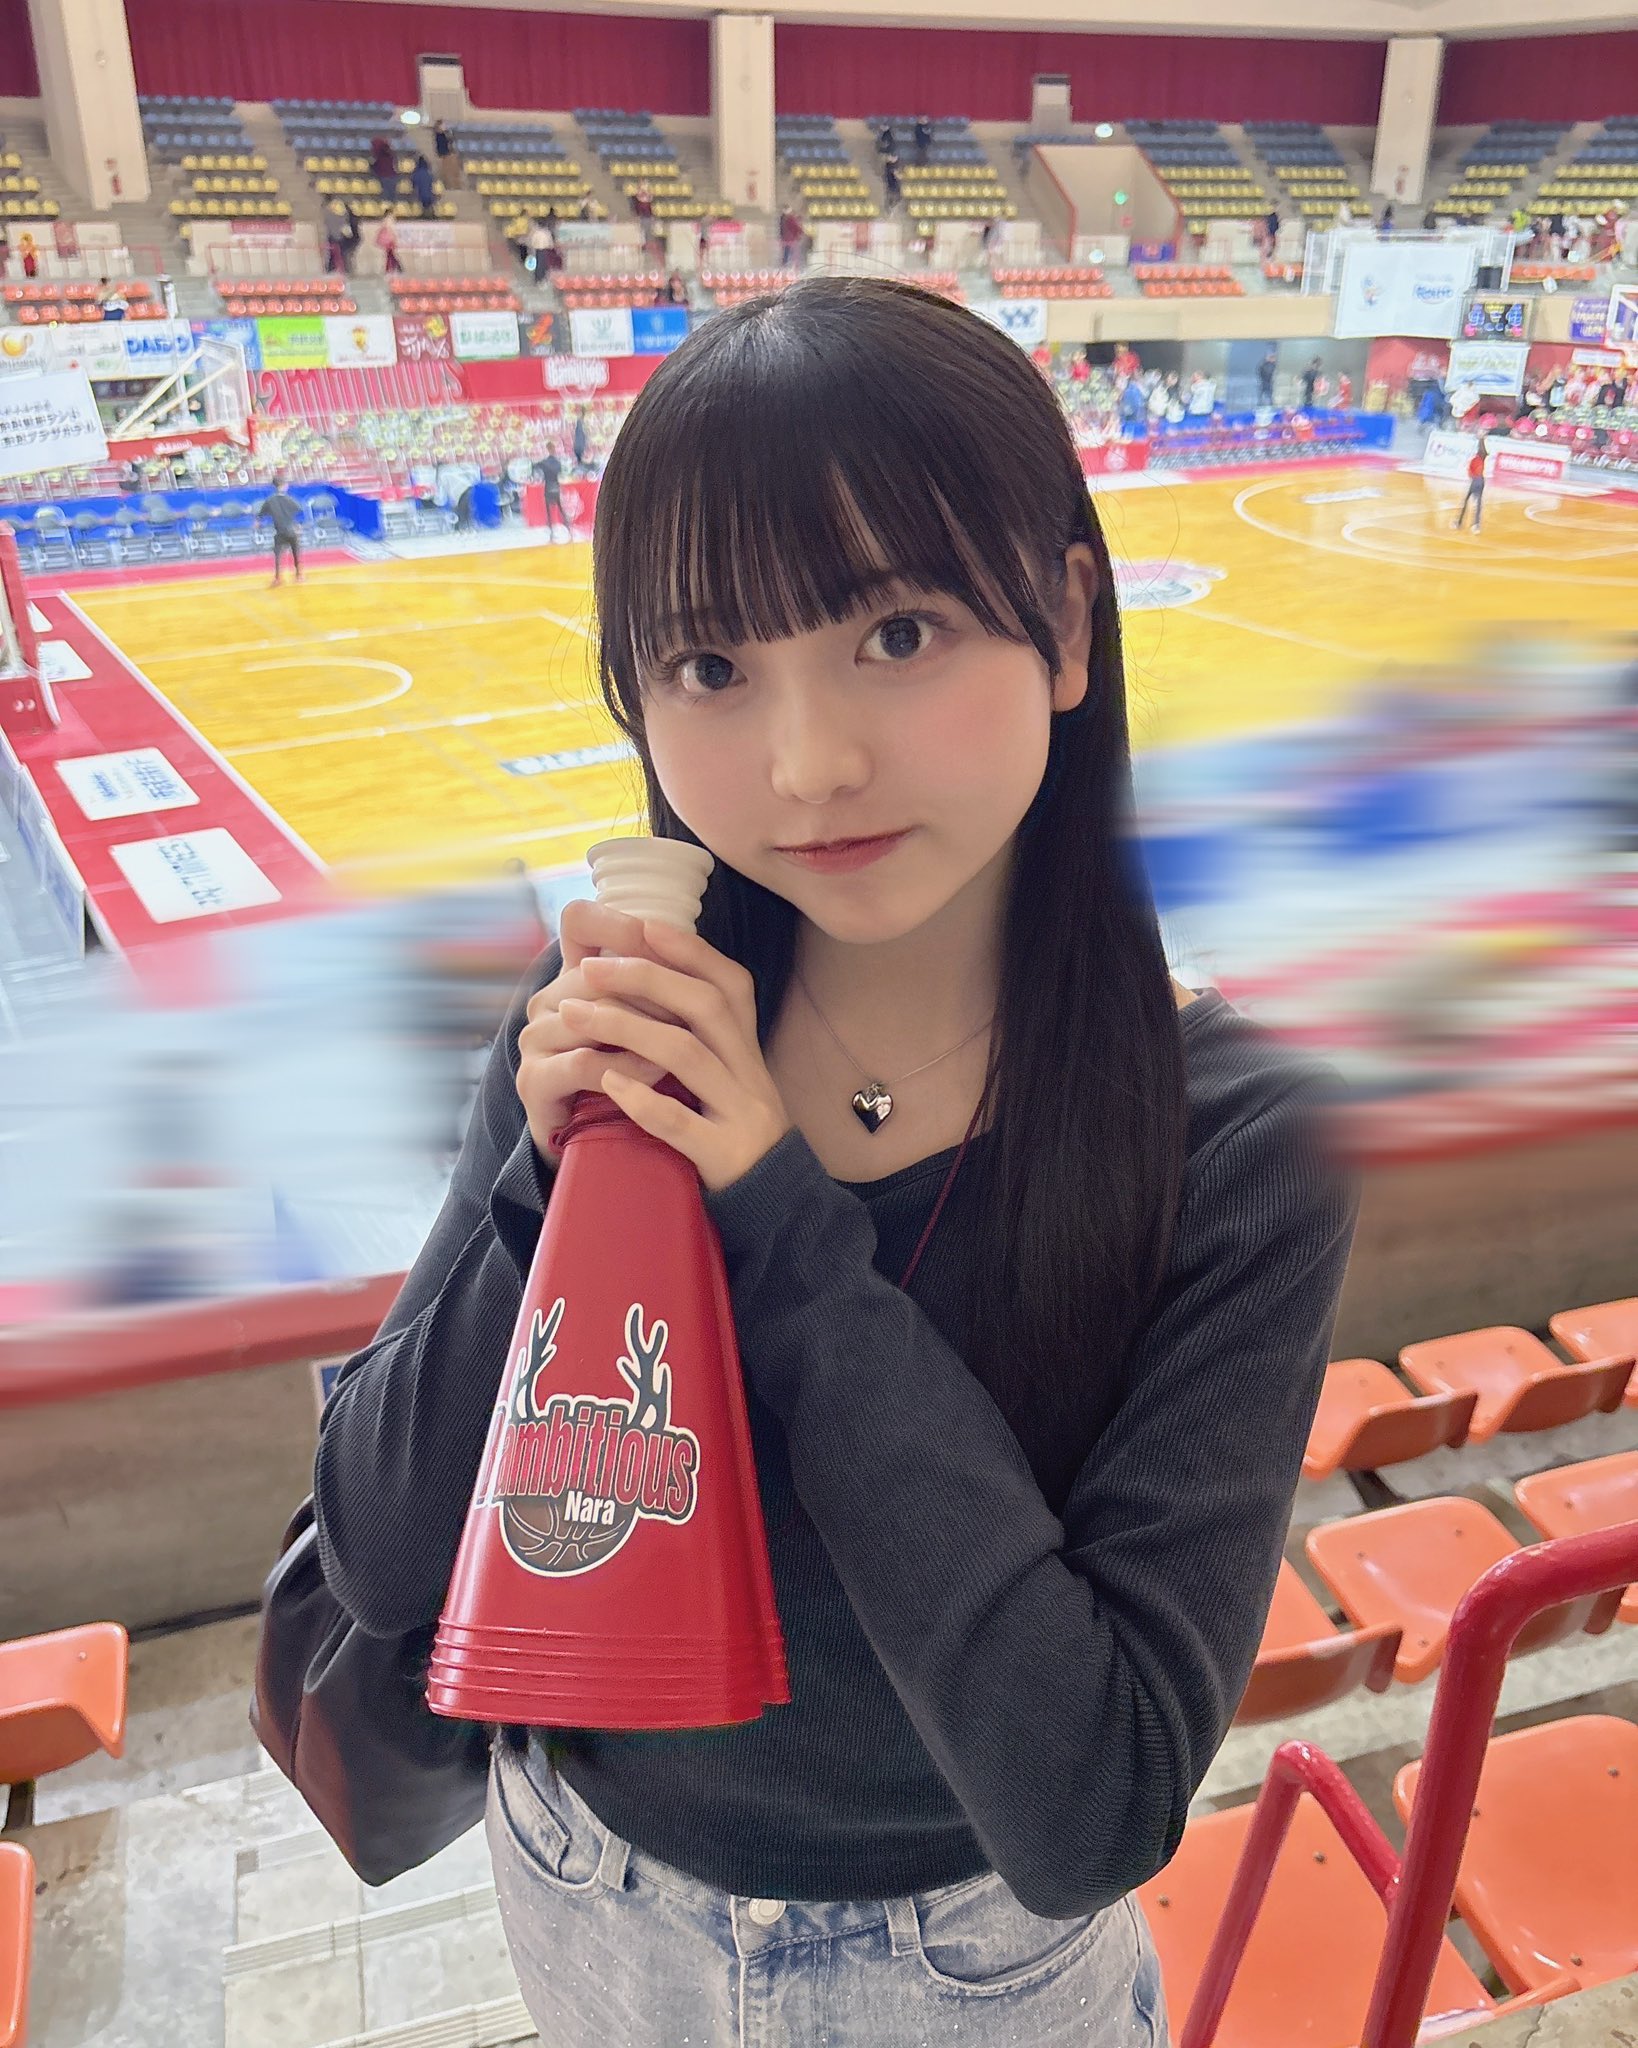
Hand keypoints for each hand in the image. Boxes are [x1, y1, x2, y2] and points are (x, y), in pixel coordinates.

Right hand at [515, 898, 673, 1169]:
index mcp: (571, 976)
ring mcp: (535, 1040)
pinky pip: (585, 1064)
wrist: (599, 1141)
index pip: (579, 923)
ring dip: (647, 1030)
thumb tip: (689, 940)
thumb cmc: (634, 1074)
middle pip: (600, 975)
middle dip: (655, 990)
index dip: (619, 924)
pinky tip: (658, 1074)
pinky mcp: (533, 1081)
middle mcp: (547, 1000)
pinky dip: (626, 1068)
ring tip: (687, 1045)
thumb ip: (660, 981)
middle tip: (700, 1008)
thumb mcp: (650, 1021)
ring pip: (595, 1016)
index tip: (662, 937)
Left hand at [556, 919, 792, 1193]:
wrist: (776, 1204)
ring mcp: (742, 1114)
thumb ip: (699, 1035)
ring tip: (577, 1015)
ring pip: (688, 1055)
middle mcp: (751, 1074)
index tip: (642, 926)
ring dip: (627, 1028)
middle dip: (644, 979)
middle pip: (704, 1008)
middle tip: (589, 969)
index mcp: (749, 1050)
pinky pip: (682, 1123)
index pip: (729, 984)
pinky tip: (608, 1083)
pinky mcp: (726, 1156)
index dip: (689, 951)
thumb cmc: (732, 1131)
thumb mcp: (728, 1077)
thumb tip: (649, 976)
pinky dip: (643, 1099)